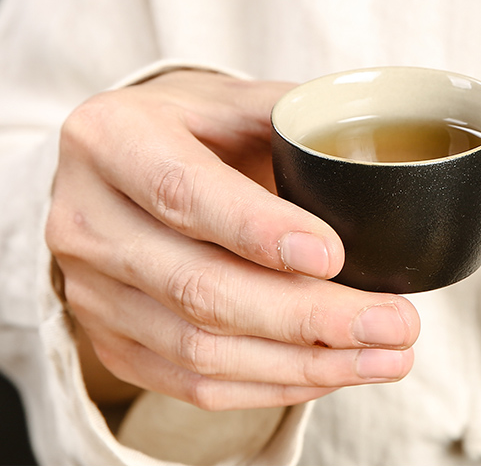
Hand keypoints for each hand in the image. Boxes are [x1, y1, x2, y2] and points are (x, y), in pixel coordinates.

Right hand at [46, 70, 419, 410]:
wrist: (123, 164)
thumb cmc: (190, 123)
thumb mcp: (229, 96)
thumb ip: (289, 119)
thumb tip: (374, 166)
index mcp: (112, 138)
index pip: (183, 191)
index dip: (257, 230)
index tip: (333, 255)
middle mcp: (86, 220)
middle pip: (197, 286)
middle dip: (307, 315)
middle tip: (393, 322)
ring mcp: (91, 290)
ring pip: (200, 348)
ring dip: (303, 361)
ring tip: (385, 356)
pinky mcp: (110, 339)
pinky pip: (191, 382)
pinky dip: (270, 385)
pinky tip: (332, 371)